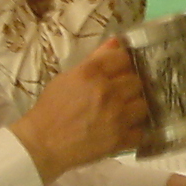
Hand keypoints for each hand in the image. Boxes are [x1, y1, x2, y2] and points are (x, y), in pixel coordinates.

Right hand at [12, 36, 149, 180]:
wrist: (42, 144)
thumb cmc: (50, 109)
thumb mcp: (67, 77)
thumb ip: (94, 59)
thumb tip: (116, 42)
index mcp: (91, 73)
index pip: (124, 58)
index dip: (123, 64)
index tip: (119, 71)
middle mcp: (108, 91)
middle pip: (137, 81)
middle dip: (129, 86)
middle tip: (120, 93)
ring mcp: (116, 116)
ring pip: (143, 105)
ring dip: (135, 108)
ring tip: (124, 112)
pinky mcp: (120, 139)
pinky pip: (140, 132)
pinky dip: (134, 131)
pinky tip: (123, 130)